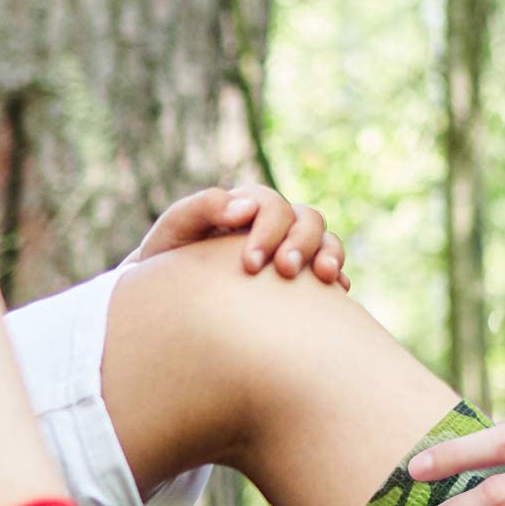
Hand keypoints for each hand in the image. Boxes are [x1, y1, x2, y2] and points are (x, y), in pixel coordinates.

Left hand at [129, 185, 349, 287]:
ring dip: (329, 253)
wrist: (166, 299)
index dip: (268, 230)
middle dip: (301, 243)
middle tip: (285, 271)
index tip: (250, 264)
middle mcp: (274, 224)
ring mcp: (291, 249)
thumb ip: (201, 208)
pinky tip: (335, 294)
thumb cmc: (166, 262)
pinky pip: (331, 271)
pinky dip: (338, 277)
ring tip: (324, 277)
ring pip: (325, 239)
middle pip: (306, 218)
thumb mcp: (173, 231)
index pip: (270, 206)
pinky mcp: (303, 279)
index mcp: (245, 207)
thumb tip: (244, 207)